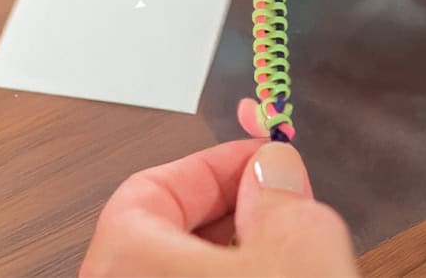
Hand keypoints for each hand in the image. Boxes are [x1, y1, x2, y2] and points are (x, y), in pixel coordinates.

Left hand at [80, 139, 356, 276]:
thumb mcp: (298, 248)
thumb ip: (283, 191)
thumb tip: (274, 168)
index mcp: (127, 262)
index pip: (154, 184)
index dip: (219, 163)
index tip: (264, 159)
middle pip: (170, 229)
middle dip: (236, 207)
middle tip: (285, 201)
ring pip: (188, 267)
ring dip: (241, 249)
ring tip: (291, 247)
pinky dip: (238, 276)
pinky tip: (281, 275)